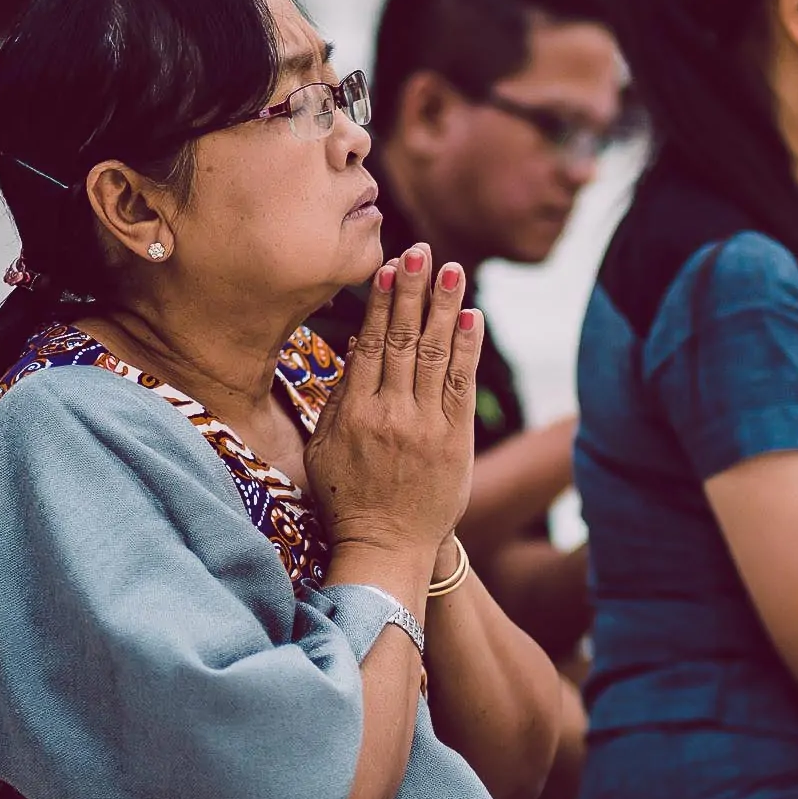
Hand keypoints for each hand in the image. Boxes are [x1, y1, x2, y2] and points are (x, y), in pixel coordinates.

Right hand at [307, 246, 485, 558]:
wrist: (388, 548)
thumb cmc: (349, 499)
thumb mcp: (325, 449)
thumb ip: (338, 401)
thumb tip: (354, 353)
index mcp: (353, 413)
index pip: (369, 344)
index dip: (381, 302)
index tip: (388, 266)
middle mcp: (390, 415)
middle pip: (402, 340)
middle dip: (413, 291)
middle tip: (421, 250)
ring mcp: (426, 427)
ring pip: (434, 355)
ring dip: (444, 307)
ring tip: (452, 268)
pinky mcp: (454, 441)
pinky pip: (462, 385)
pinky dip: (468, 348)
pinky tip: (472, 315)